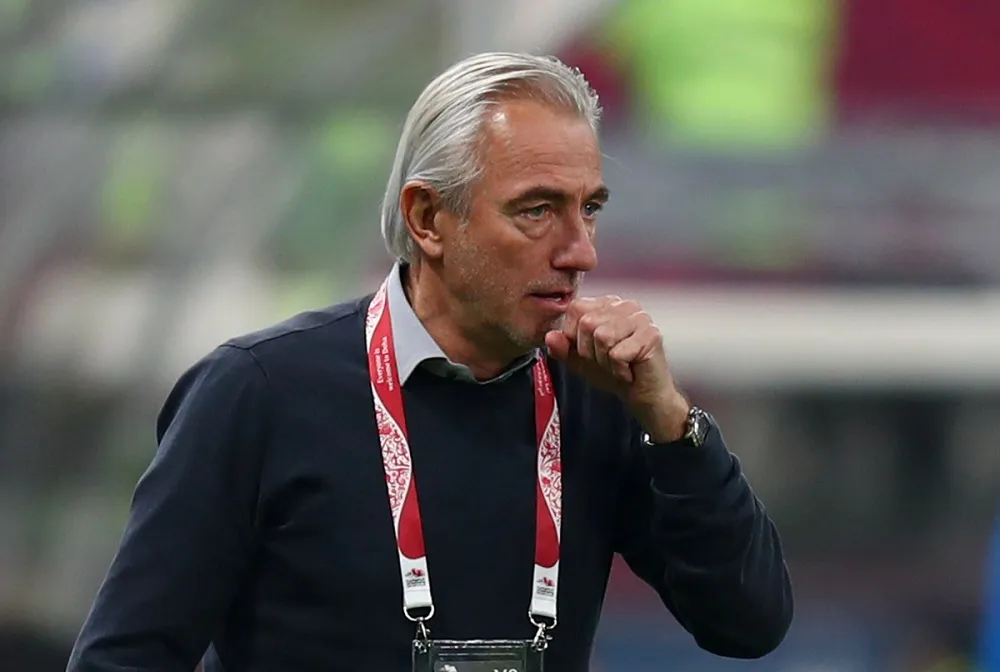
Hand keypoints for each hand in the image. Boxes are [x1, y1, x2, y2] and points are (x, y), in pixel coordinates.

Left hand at [544, 296, 689, 442]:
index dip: (575, 337)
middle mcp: (625, 305)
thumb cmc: (612, 372)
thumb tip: (550, 337)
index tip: (591, 351)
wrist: (640, 395)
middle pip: (588, 323)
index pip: (576, 308)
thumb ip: (561, 348)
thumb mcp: (578, 360)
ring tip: (618, 364)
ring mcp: (641, 318)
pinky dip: (619, 369)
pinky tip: (629, 370)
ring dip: (605, 361)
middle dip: (591, 352)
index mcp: (605, 304)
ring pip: (602, 336)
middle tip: (607, 361)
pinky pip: (618, 352)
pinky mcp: (652, 335)